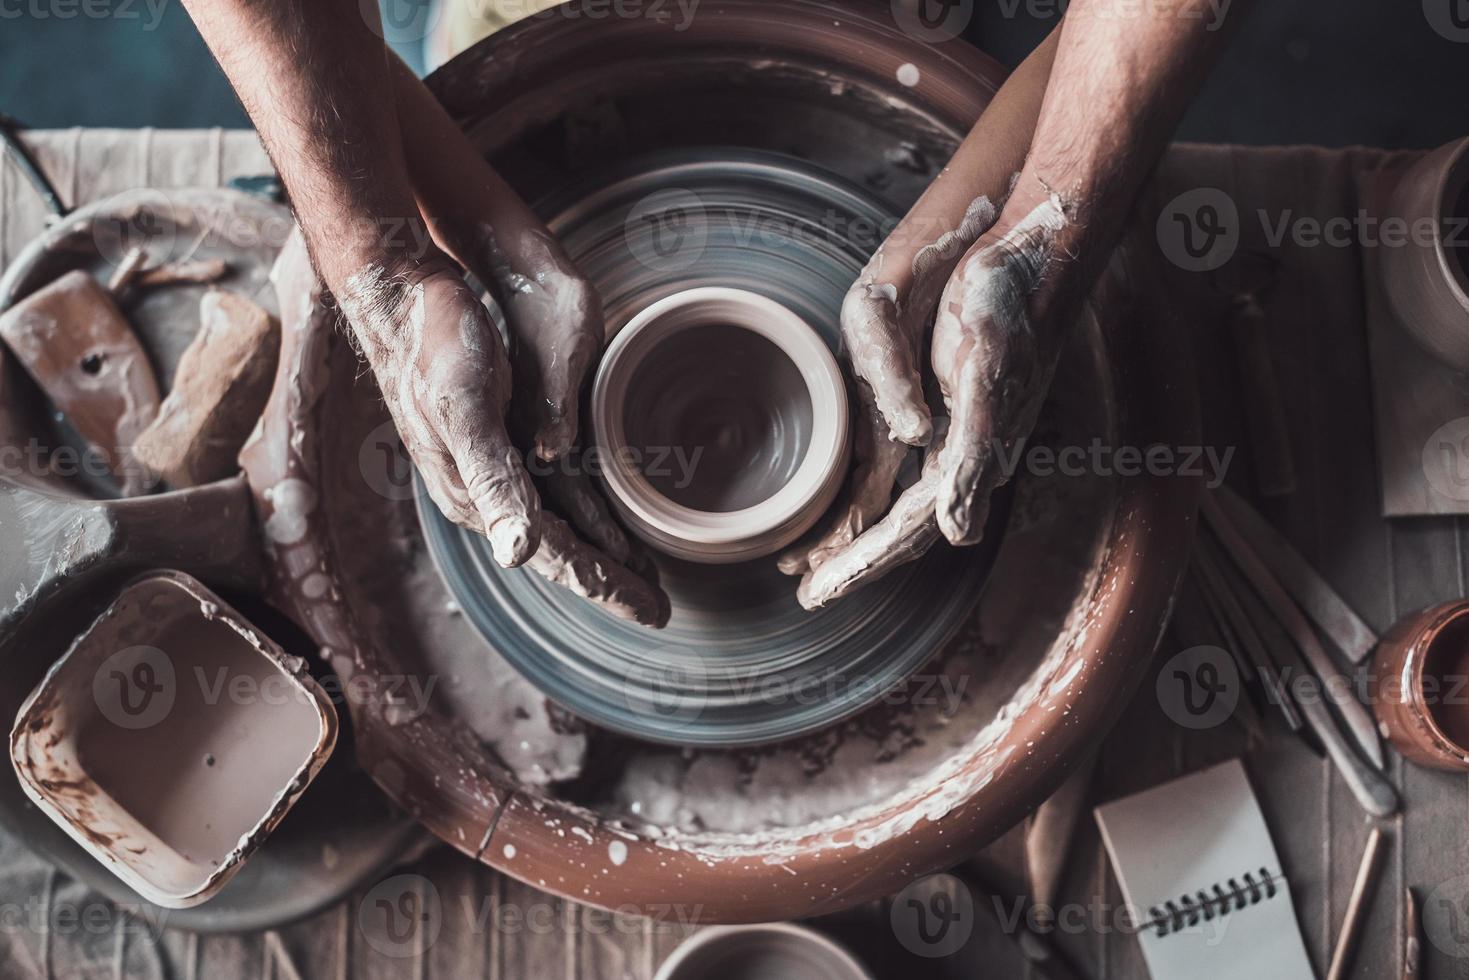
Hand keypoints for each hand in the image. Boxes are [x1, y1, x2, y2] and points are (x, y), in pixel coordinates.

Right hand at [338, 255, 667, 626]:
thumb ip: (491, 481)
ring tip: (643, 577)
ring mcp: (494, 468)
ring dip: (602, 554)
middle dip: (610, 583)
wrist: (402, 299)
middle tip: (660, 611)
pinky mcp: (503, 442)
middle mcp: (485, 492)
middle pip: (561, 551)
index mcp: (477, 494)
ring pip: (562, 526)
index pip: (554, 555)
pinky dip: (588, 515)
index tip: (651, 610)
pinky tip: (607, 520)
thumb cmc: (435, 346)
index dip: (605, 585)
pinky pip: (556, 494)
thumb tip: (517, 553)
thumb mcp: (465, 411)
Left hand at [786, 0, 1235, 606]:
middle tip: (807, 596)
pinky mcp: (949, 415)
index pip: (908, 531)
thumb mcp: (990, 373)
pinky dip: (870, 499)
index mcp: (968, 457)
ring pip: (898, 507)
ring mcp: (955, 438)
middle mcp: (961, 457)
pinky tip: (853, 504)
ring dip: (859, 539)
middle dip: (855, 566)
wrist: (1033, 259)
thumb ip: (976, 455)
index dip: (863, 566)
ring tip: (815, 566)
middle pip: (901, 531)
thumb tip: (958, 538)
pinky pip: (903, 472)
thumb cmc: (1007, 306)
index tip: (817, 595)